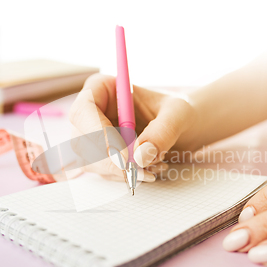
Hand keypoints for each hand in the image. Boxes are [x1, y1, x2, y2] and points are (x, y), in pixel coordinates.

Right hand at [68, 74, 197, 180]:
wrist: (185, 127)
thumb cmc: (178, 111)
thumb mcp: (178, 114)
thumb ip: (162, 131)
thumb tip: (139, 156)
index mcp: (103, 89)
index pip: (84, 110)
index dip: (97, 133)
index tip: (123, 155)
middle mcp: (93, 113)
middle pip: (82, 140)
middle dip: (110, 160)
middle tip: (140, 170)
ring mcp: (94, 137)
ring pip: (92, 161)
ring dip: (122, 171)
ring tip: (155, 165)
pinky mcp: (103, 157)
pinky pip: (106, 172)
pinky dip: (128, 176)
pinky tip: (151, 169)